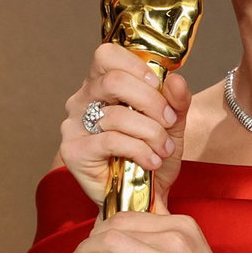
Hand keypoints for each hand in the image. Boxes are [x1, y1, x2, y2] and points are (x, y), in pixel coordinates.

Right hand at [58, 44, 191, 206]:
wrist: (144, 198)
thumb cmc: (152, 155)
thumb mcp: (172, 124)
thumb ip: (177, 100)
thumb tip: (176, 80)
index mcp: (101, 85)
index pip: (107, 55)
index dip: (135, 65)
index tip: (158, 84)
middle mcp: (82, 100)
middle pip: (114, 81)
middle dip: (151, 101)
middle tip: (169, 121)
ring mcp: (74, 126)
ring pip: (116, 115)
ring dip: (150, 133)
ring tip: (163, 149)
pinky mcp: (74, 151)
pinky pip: (110, 141)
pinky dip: (139, 150)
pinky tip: (151, 161)